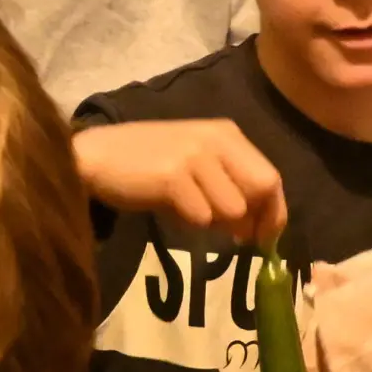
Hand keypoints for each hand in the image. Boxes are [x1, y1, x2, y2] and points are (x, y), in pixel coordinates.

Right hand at [75, 120, 287, 247]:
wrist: (98, 158)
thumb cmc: (149, 166)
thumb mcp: (197, 166)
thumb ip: (229, 187)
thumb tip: (255, 227)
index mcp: (226, 134)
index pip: (271, 177)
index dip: (274, 212)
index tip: (266, 238)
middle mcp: (216, 139)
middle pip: (262, 190)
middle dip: (253, 221)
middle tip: (236, 238)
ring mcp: (195, 156)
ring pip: (232, 209)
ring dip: (214, 222)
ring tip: (186, 210)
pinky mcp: (174, 177)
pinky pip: (201, 217)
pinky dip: (188, 223)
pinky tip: (167, 208)